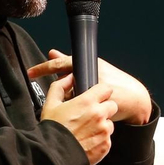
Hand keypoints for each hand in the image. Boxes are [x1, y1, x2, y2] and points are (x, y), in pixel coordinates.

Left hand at [29, 50, 151, 124]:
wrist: (135, 98)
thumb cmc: (113, 81)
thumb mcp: (92, 66)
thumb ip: (69, 62)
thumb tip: (52, 53)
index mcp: (86, 64)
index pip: (60, 65)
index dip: (43, 68)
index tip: (29, 73)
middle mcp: (90, 74)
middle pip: (63, 83)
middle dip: (59, 90)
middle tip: (58, 95)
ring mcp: (94, 90)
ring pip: (71, 96)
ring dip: (69, 101)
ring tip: (77, 104)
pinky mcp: (100, 104)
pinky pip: (80, 108)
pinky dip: (78, 109)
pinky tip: (82, 111)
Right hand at [41, 75, 116, 164]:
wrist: (54, 156)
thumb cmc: (52, 130)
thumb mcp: (50, 104)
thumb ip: (60, 87)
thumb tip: (68, 78)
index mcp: (87, 102)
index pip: (106, 88)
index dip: (101, 92)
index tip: (96, 97)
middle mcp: (99, 114)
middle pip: (112, 106)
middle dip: (103, 109)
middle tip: (90, 116)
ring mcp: (104, 131)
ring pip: (110, 123)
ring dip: (102, 125)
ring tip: (86, 131)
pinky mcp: (106, 145)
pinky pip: (108, 139)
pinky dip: (100, 140)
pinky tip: (87, 141)